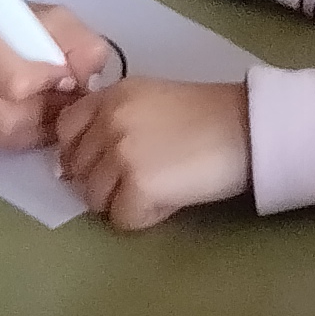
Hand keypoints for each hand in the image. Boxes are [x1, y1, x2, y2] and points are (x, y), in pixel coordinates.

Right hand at [0, 0, 108, 148]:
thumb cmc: (7, 23)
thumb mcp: (51, 18)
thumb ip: (79, 43)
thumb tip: (87, 80)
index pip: (19, 82)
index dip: (52, 83)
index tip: (66, 74)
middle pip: (12, 119)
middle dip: (47, 110)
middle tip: (61, 95)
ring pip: (6, 137)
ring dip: (37, 126)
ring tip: (48, 104)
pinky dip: (20, 134)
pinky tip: (28, 115)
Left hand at [52, 77, 251, 230]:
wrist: (249, 128)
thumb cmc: (210, 115)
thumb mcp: (152, 100)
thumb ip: (114, 120)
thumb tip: (80, 164)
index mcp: (110, 96)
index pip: (65, 130)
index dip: (82, 152)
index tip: (106, 162)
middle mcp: (108, 121)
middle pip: (77, 171)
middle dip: (103, 182)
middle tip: (142, 179)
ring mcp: (120, 154)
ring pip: (95, 199)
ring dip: (123, 201)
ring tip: (161, 188)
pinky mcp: (138, 186)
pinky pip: (123, 219)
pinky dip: (146, 216)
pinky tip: (172, 199)